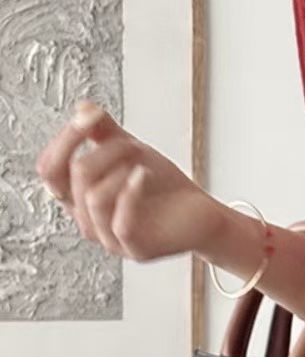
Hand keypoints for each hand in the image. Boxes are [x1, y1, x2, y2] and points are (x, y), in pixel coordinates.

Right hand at [35, 99, 223, 260]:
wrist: (202, 216)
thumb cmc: (165, 189)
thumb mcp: (132, 154)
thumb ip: (106, 133)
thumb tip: (83, 107)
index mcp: (78, 199)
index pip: (49, 168)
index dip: (65, 139)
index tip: (89, 116)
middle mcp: (87, 221)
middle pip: (66, 178)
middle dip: (101, 151)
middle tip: (133, 144)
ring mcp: (109, 239)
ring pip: (93, 196)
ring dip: (118, 167)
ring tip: (143, 160)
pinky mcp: (135, 249)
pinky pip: (120, 221)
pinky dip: (130, 191)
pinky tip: (144, 174)